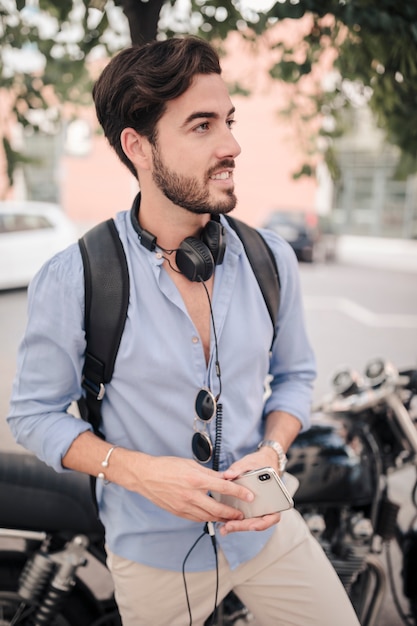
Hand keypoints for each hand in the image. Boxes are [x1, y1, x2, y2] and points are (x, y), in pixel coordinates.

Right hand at [130, 454, 254, 523]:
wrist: (146, 476)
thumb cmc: (167, 466)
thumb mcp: (190, 464)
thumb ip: (209, 473)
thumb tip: (224, 478)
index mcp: (196, 479)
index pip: (223, 487)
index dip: (238, 492)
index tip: (249, 496)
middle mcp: (191, 495)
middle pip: (218, 508)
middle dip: (232, 513)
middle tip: (241, 514)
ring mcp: (184, 506)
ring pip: (208, 517)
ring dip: (221, 518)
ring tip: (230, 517)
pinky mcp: (178, 513)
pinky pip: (196, 519)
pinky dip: (207, 518)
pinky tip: (212, 516)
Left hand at [216, 448, 282, 534]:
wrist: (261, 461)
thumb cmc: (259, 463)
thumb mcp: (250, 463)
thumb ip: (239, 468)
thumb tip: (228, 474)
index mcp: (275, 497)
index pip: (273, 516)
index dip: (263, 523)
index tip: (252, 526)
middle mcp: (268, 505)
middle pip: (258, 522)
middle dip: (243, 526)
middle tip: (229, 526)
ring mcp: (258, 508)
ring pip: (250, 522)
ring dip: (237, 526)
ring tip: (223, 528)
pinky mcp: (248, 507)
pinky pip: (243, 516)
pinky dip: (234, 520)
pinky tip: (223, 523)